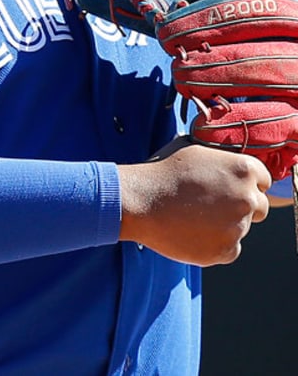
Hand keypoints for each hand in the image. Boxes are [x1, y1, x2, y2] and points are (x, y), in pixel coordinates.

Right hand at [117, 138, 271, 265]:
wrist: (139, 201)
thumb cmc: (161, 173)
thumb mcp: (193, 150)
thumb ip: (221, 159)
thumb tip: (229, 162)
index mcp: (245, 169)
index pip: (263, 180)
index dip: (244, 184)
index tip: (227, 188)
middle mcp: (248, 198)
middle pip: (258, 207)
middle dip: (239, 206)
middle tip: (210, 205)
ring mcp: (239, 226)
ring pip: (240, 228)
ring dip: (223, 225)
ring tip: (191, 217)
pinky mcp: (227, 250)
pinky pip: (229, 249)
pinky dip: (214, 244)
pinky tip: (191, 232)